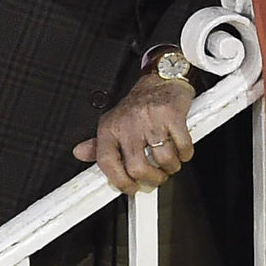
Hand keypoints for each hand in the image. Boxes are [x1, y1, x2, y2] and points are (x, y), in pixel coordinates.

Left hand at [72, 72, 194, 192]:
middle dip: (152, 179)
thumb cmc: (139, 104)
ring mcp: (151, 119)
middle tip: (157, 177)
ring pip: (164, 160)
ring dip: (171, 167)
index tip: (131, 188)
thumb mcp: (114, 121)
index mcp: (110, 127)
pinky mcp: (173, 115)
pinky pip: (182, 146)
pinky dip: (185, 153)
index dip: (120, 182)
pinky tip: (181, 150)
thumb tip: (79, 153)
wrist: (162, 77)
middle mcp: (128, 123)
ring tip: (170, 162)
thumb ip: (98, 143)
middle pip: (138, 168)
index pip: (106, 162)